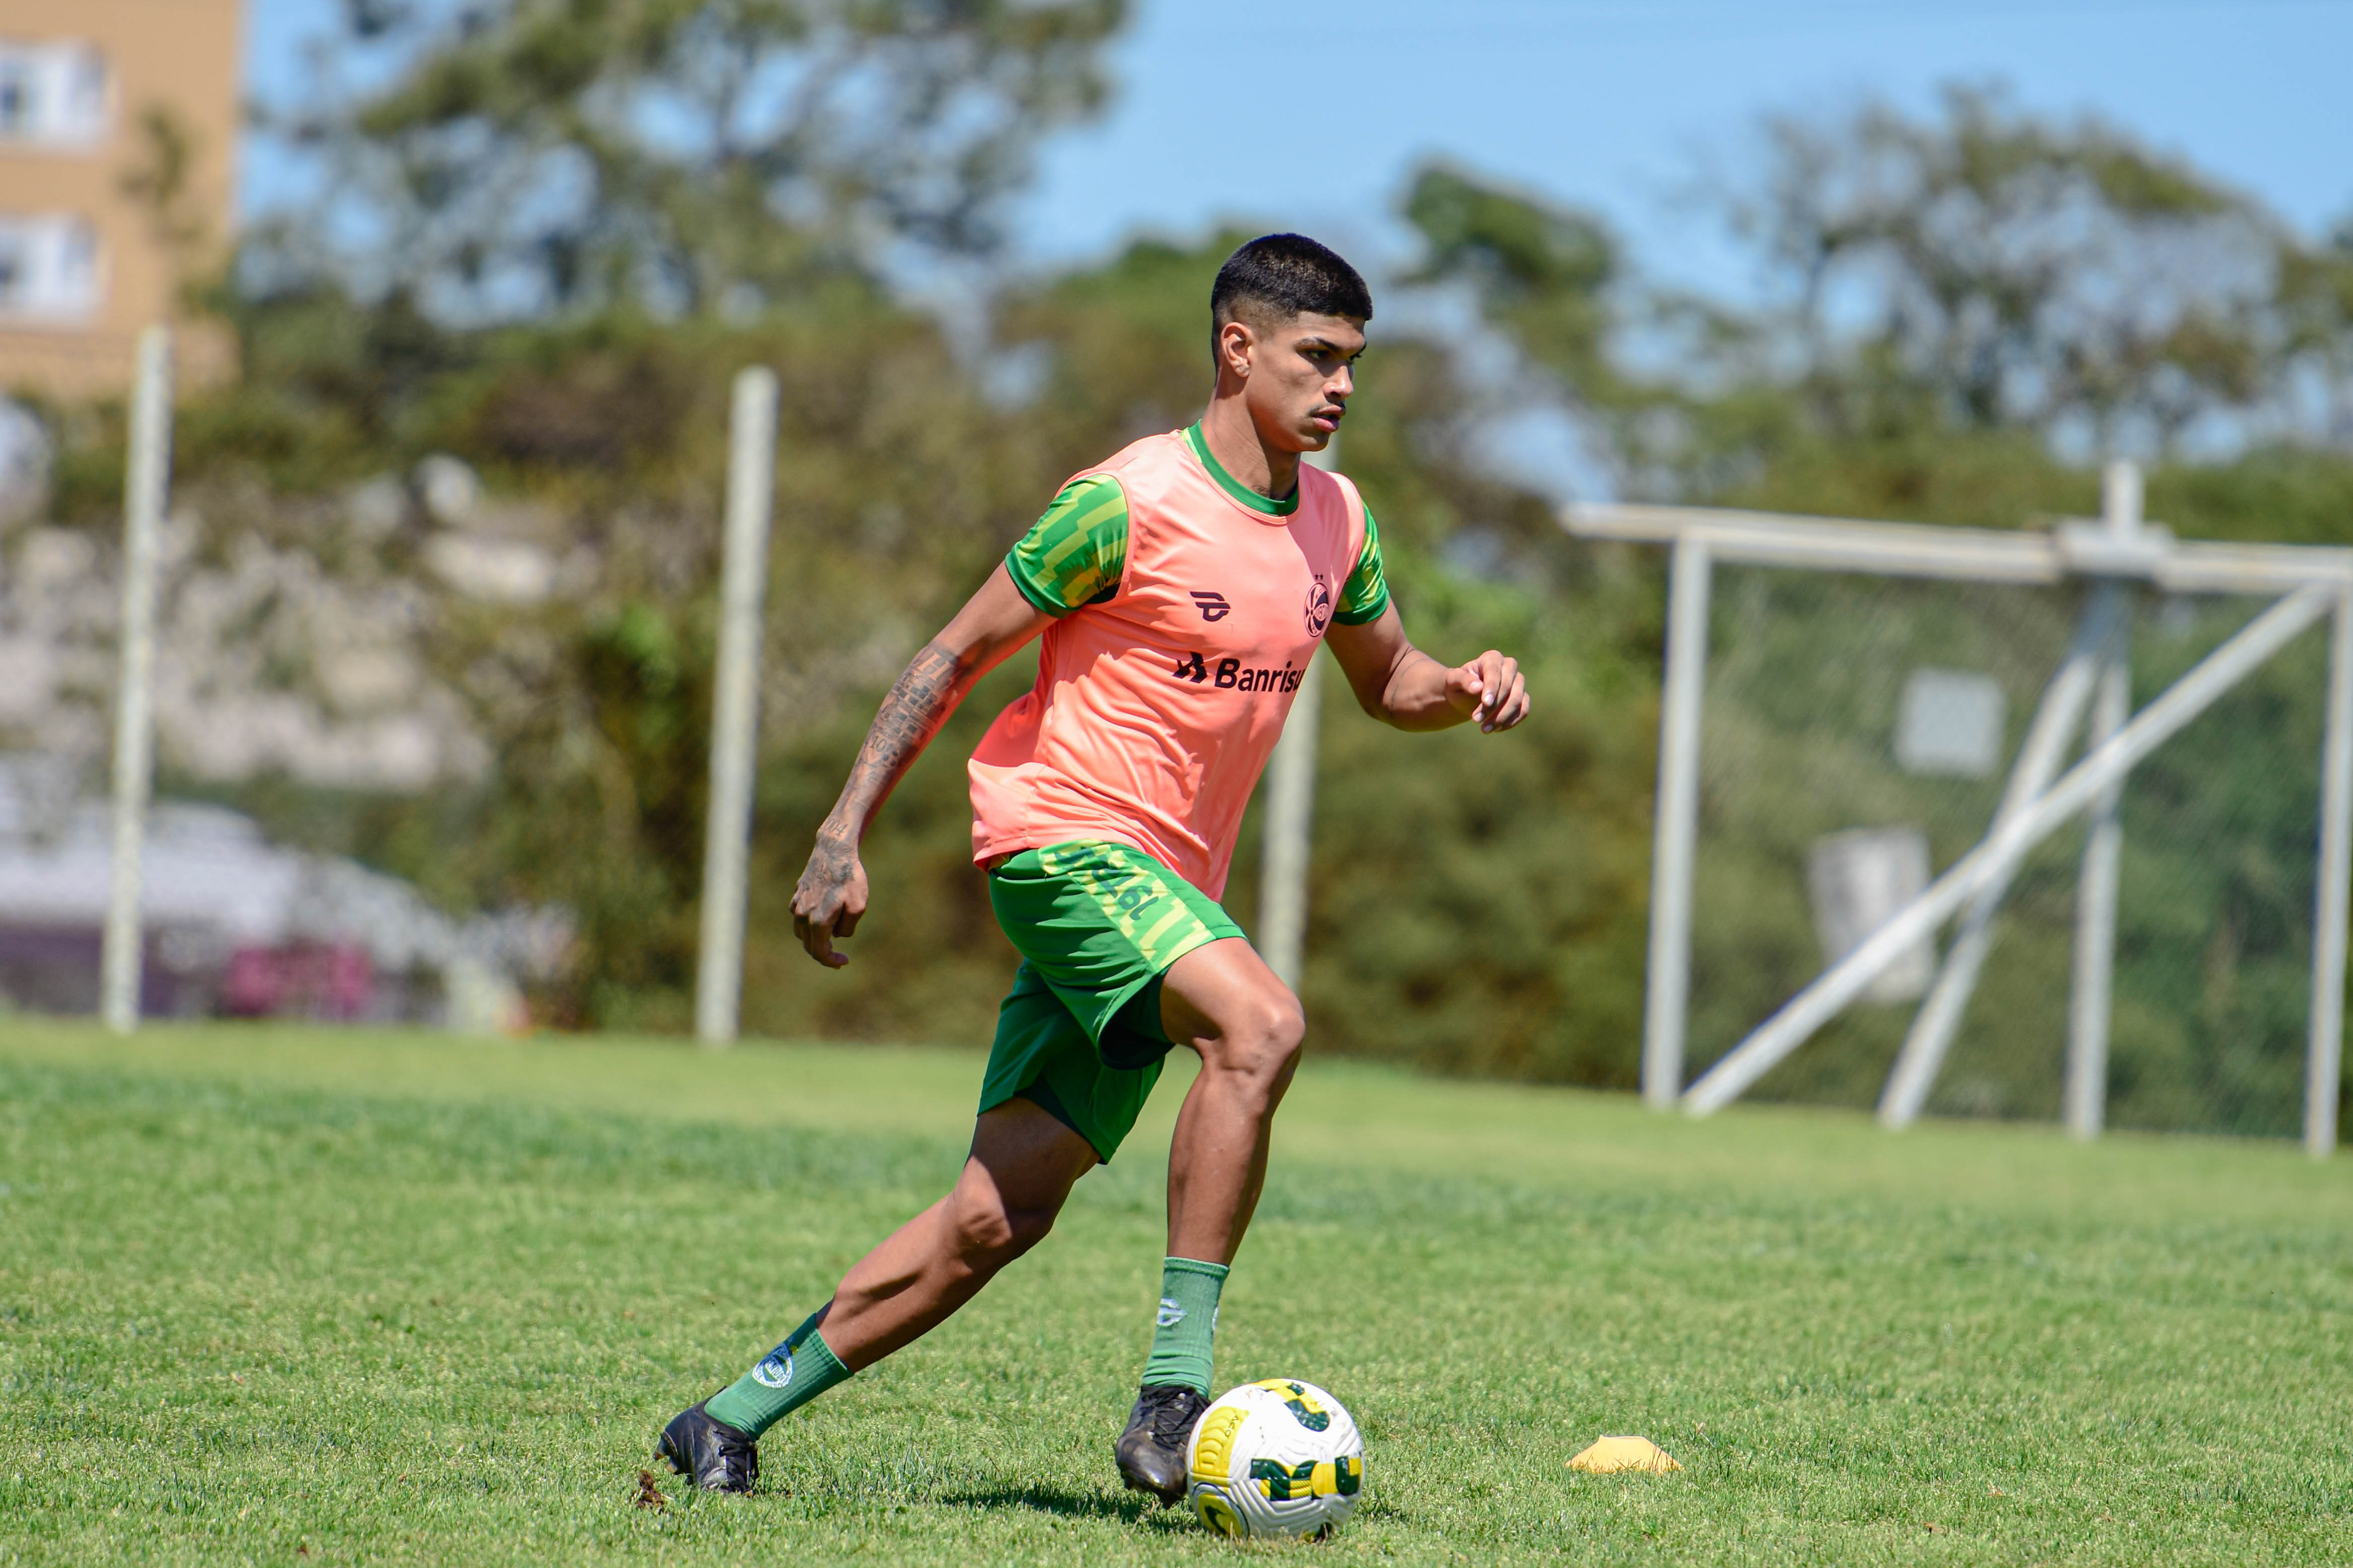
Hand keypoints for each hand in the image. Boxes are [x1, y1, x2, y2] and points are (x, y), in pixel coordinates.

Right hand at [791, 830, 868, 967]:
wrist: (834, 850)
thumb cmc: (849, 878)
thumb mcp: (858, 906)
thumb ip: (847, 927)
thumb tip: (836, 935)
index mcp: (817, 921)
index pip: (819, 952)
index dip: (831, 961)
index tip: (844, 961)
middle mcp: (802, 915)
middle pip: (809, 945)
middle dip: (824, 953)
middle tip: (839, 956)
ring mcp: (797, 904)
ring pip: (801, 933)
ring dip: (815, 940)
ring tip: (830, 938)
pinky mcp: (797, 895)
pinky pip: (800, 918)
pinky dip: (809, 925)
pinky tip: (823, 918)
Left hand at [1446, 650, 1529, 733]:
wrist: (1464, 696)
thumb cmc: (1458, 685)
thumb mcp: (1453, 681)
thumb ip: (1463, 680)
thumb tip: (1478, 687)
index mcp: (1492, 658)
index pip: (1494, 671)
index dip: (1492, 687)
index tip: (1485, 702)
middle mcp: (1509, 667)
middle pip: (1508, 686)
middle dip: (1493, 706)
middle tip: (1475, 720)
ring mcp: (1518, 682)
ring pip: (1517, 700)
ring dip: (1502, 717)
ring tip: (1485, 729)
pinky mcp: (1523, 697)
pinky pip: (1523, 710)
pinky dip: (1511, 721)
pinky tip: (1495, 729)